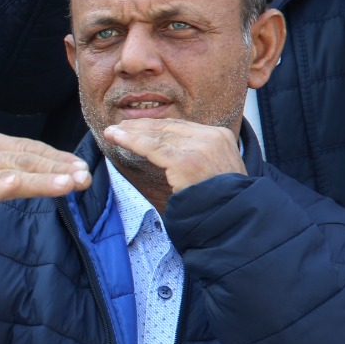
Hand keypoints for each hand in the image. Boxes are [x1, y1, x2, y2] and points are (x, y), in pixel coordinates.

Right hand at [0, 131, 90, 255]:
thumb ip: (22, 171)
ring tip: (67, 184)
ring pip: (8, 175)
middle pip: (23, 160)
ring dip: (41, 180)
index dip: (58, 158)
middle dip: (57, 169)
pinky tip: (13, 184)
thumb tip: (68, 172)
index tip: (84, 169)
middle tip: (84, 178)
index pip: (29, 147)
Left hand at [102, 118, 244, 196]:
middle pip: (168, 127)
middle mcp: (212, 137)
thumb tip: (166, 150)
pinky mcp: (186, 161)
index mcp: (221, 136)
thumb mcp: (213, 171)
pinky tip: (116, 138)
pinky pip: (152, 147)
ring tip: (111, 132)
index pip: (180, 126)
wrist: (233, 218)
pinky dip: (131, 141)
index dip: (154, 125)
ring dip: (131, 132)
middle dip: (139, 126)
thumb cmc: (219, 201)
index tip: (134, 125)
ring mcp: (201, 147)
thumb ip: (194, 155)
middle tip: (117, 127)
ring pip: (158, 135)